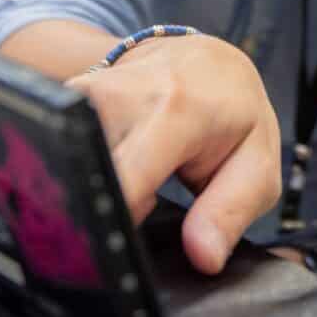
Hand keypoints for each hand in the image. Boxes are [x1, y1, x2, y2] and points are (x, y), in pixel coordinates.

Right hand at [66, 35, 280, 275]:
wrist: (200, 59)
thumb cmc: (232, 113)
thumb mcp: (255, 161)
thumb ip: (229, 212)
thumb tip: (203, 258)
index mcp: (174, 112)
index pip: (125, 179)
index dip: (119, 223)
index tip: (122, 255)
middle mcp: (121, 96)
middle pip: (86, 175)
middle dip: (103, 212)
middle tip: (139, 213)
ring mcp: (86, 93)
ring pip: (69, 164)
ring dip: (95, 191)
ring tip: (132, 186)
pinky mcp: (65, 98)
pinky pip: (61, 148)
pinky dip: (83, 172)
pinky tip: (108, 171)